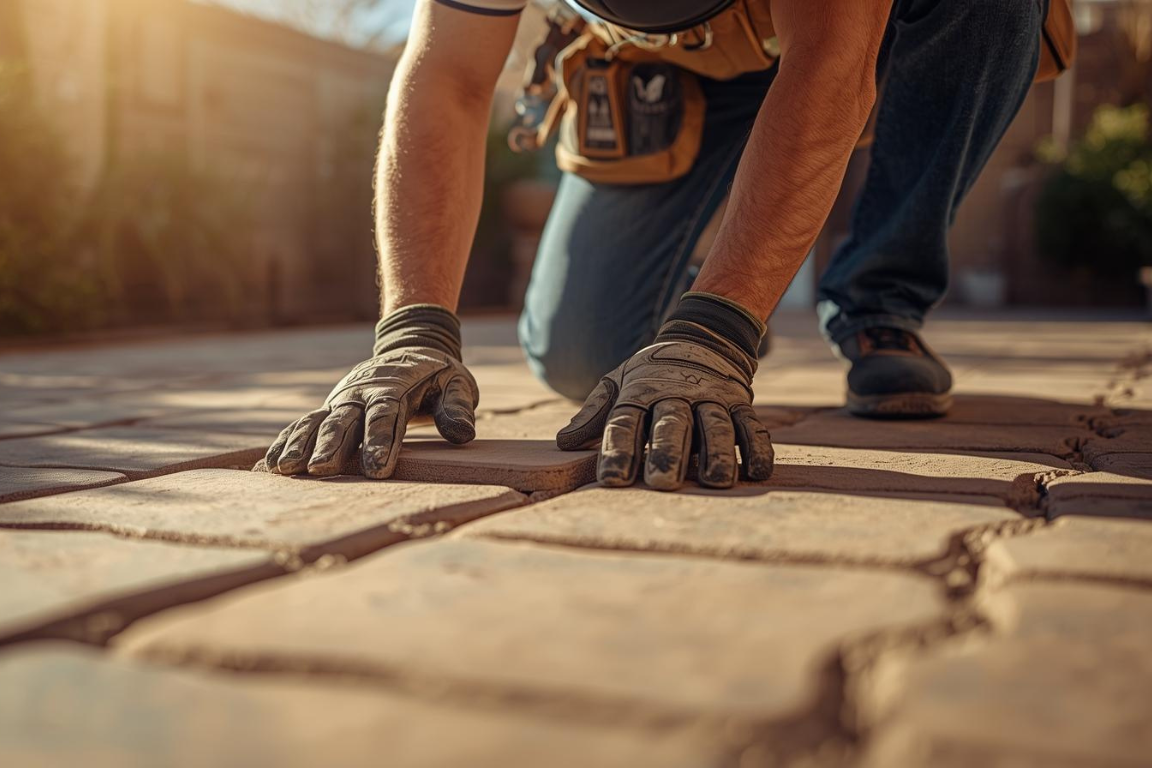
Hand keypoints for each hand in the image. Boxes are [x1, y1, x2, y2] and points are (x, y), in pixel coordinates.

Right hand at [259, 306, 477, 478]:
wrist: (409, 349)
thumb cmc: (438, 376)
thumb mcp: (458, 384)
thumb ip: (459, 407)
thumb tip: (463, 434)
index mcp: (393, 387)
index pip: (386, 415)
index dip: (381, 442)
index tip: (377, 471)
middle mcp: (360, 393)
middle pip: (344, 420)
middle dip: (331, 446)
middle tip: (319, 471)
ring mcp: (341, 400)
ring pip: (316, 423)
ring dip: (299, 445)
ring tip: (283, 470)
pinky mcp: (329, 409)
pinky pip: (303, 425)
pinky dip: (286, 443)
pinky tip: (269, 466)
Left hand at [556, 293, 774, 490]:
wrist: (702, 338)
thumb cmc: (651, 374)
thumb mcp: (619, 383)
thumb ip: (595, 413)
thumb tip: (563, 441)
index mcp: (641, 392)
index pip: (625, 423)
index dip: (618, 450)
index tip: (611, 481)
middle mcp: (677, 394)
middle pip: (672, 424)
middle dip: (668, 452)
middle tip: (662, 483)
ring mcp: (712, 398)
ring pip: (715, 426)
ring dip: (717, 453)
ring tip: (715, 482)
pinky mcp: (741, 403)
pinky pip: (752, 426)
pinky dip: (757, 448)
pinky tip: (756, 472)